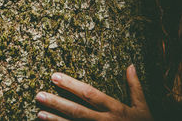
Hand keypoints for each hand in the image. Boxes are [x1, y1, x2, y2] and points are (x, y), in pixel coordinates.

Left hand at [35, 64, 152, 120]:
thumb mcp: (142, 107)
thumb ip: (135, 87)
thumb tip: (131, 65)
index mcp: (114, 109)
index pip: (89, 93)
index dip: (71, 85)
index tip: (54, 76)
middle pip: (77, 110)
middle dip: (57, 102)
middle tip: (39, 95)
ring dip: (55, 120)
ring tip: (39, 113)